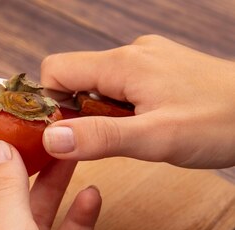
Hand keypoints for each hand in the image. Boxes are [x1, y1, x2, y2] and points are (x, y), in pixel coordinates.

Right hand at [40, 34, 234, 168]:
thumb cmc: (222, 123)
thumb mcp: (154, 139)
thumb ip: (98, 138)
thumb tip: (50, 138)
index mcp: (124, 63)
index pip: (56, 69)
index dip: (51, 102)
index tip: (66, 133)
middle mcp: (133, 53)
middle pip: (76, 79)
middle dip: (80, 113)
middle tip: (110, 139)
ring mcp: (149, 60)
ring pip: (100, 86)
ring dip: (105, 115)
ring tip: (137, 135)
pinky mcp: (162, 71)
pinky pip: (123, 87)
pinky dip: (125, 110)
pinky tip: (150, 125)